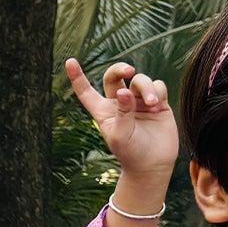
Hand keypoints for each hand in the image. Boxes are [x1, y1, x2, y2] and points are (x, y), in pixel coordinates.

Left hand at [65, 59, 178, 188]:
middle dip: (120, 68)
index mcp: (103, 112)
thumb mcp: (121, 137)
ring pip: (139, 80)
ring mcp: (137, 101)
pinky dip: (157, 92)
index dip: (78, 77)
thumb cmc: (131, 154)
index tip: (70, 61)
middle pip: (114, 75)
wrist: (153, 165)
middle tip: (129, 71)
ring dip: (146, 87)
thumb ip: (122, 113)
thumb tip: (124, 90)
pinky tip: (157, 106)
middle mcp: (119, 103)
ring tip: (152, 104)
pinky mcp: (156, 101)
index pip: (87, 92)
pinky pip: (157, 85)